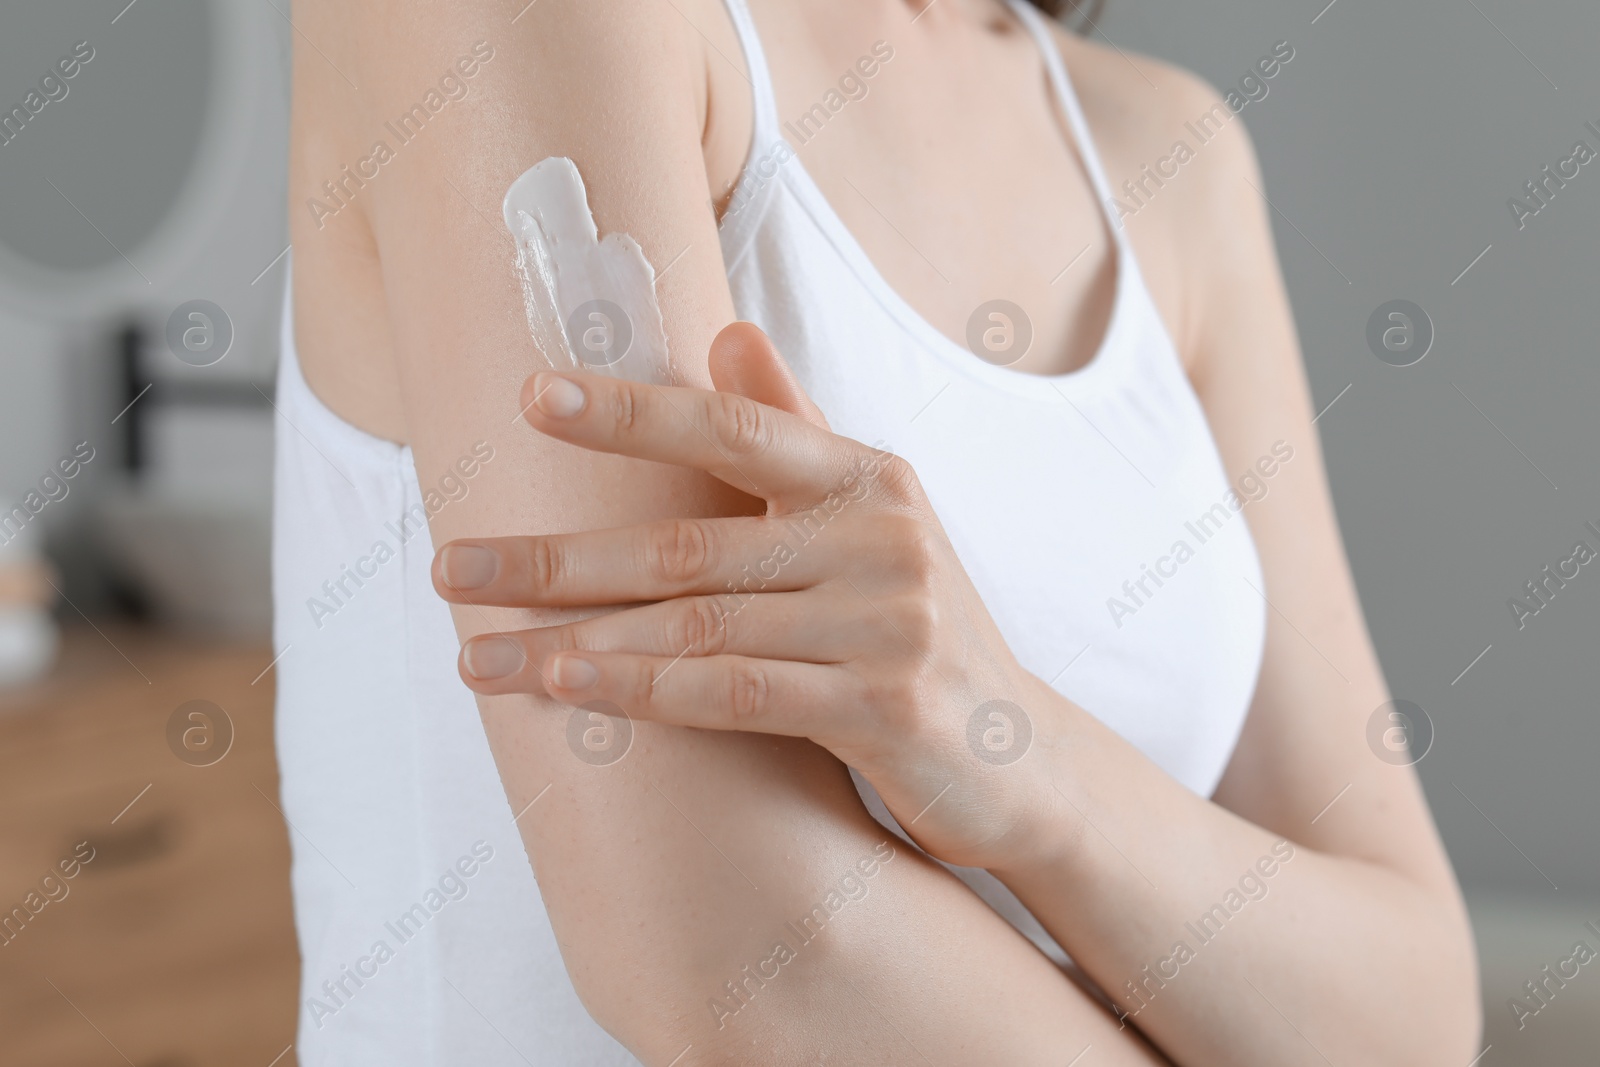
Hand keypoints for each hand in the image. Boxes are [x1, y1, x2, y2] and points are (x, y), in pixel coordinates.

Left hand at [433, 323, 1058, 870]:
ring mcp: (888, 622)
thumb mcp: (871, 520)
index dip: (627, 412)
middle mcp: (882, 534)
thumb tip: (727, 332)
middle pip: (685, 542)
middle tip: (450, 568)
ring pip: (697, 625)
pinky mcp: (886, 707)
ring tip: (480, 654)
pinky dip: (645, 691)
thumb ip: (797, 430)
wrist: (1021, 758)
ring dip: (575, 642)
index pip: (730, 428)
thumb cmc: (919, 632)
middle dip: (555, 561)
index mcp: (868, 476)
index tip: (527, 398)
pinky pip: (738, 693)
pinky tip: (570, 689)